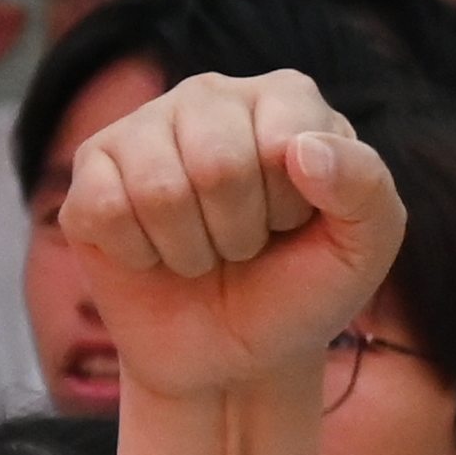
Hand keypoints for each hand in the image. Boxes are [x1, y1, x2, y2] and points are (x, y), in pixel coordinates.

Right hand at [49, 70, 401, 397]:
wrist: (232, 358)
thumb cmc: (300, 290)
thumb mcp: (362, 249)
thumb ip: (366, 187)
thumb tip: (302, 148)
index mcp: (283, 97)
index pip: (282, 140)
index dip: (290, 207)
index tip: (294, 225)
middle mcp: (209, 96)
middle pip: (215, 163)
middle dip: (238, 232)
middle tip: (244, 246)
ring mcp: (142, 129)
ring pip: (158, 188)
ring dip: (190, 249)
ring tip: (204, 252)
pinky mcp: (89, 174)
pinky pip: (105, 209)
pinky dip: (139, 254)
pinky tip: (155, 254)